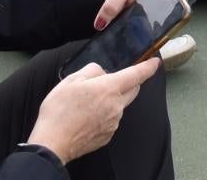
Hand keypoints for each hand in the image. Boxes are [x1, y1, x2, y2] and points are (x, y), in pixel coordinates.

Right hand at [27, 60, 159, 165]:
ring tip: (86, 104)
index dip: (148, 67)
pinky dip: (104, 115)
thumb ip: (92, 71)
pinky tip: (86, 117)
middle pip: (133, 90)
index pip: (136, 75)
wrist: (52, 143)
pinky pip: (111, 120)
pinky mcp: (108, 135)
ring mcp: (113, 122)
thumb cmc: (59, 111)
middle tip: (111, 82)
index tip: (155, 63)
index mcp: (109, 89)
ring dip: (111, 100)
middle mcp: (116, 106)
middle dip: (129, 83)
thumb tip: (102, 73)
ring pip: (120, 105)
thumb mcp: (71, 80)